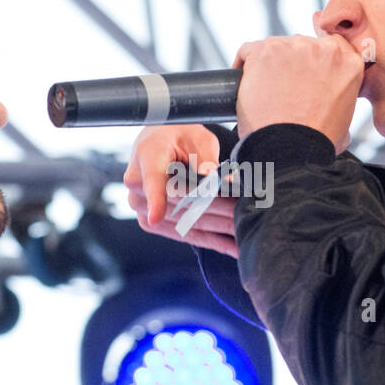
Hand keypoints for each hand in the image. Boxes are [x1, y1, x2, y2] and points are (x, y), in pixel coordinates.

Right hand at [123, 124, 237, 257]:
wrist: (159, 146)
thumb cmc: (179, 137)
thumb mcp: (196, 137)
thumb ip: (206, 158)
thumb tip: (222, 179)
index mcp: (147, 157)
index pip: (153, 181)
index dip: (155, 200)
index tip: (155, 217)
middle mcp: (138, 187)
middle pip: (182, 204)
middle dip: (218, 210)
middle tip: (246, 214)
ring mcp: (144, 209)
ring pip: (187, 223)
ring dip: (220, 229)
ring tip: (246, 232)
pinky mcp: (154, 224)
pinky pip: (186, 235)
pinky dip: (212, 241)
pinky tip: (232, 247)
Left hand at [232, 29, 363, 153]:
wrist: (290, 149)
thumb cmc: (315, 142)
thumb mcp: (345, 122)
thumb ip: (341, 104)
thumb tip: (331, 110)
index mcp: (348, 63)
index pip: (332, 49)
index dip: (316, 63)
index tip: (306, 76)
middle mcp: (323, 48)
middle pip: (303, 46)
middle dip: (293, 64)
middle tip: (283, 88)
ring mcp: (293, 46)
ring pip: (277, 47)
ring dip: (270, 63)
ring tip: (263, 89)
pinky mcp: (264, 51)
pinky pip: (249, 51)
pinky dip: (244, 64)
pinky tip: (243, 81)